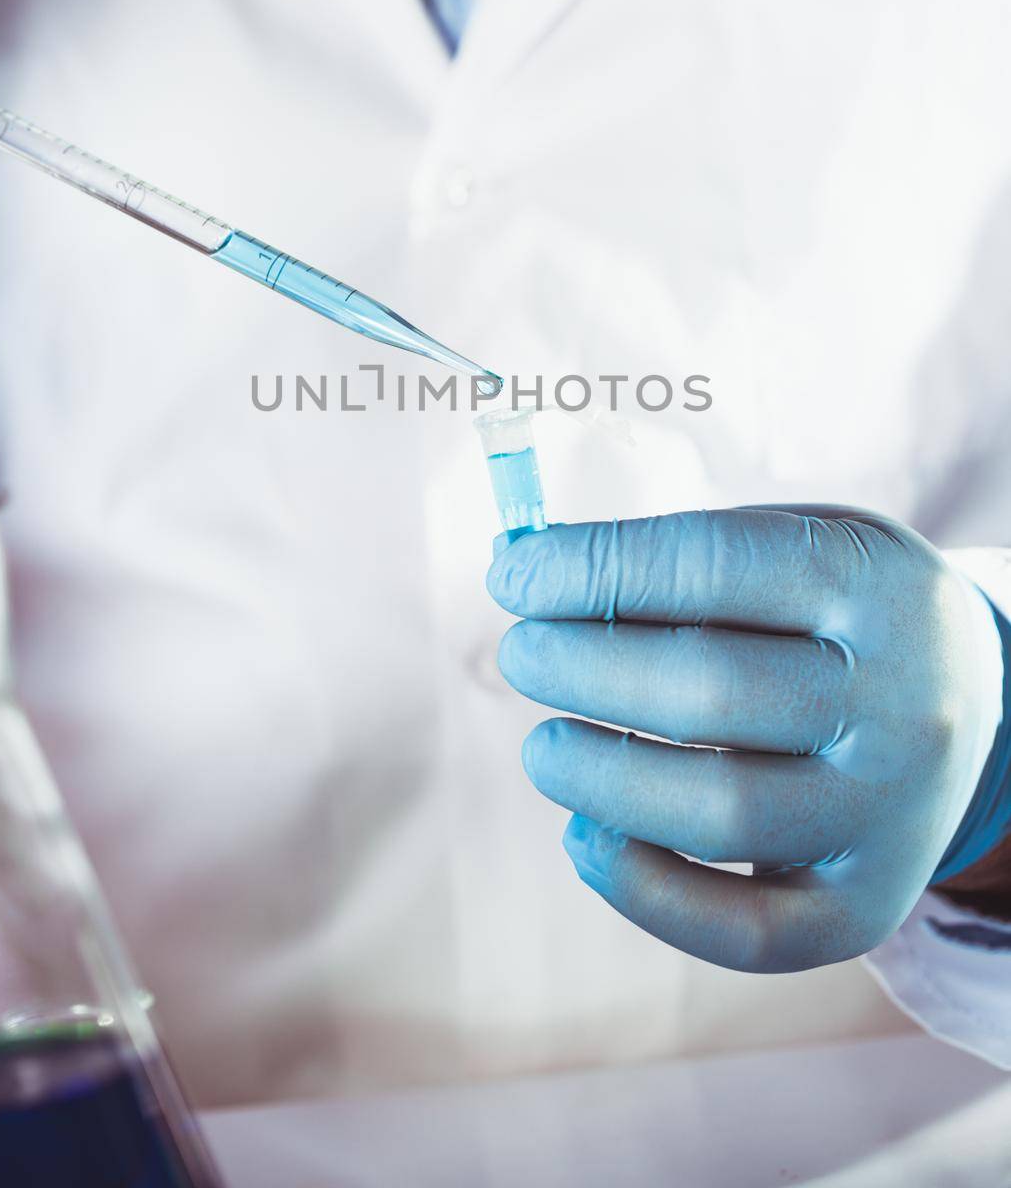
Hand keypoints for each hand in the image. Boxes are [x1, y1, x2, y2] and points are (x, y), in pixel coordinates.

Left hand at [487, 507, 1005, 971]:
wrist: (971, 698)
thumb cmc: (832, 609)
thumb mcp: (789, 545)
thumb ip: (671, 554)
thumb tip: (523, 571)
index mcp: (875, 582)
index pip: (712, 566)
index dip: (593, 568)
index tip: (512, 572)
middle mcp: (900, 700)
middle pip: (708, 691)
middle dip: (580, 668)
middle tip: (522, 655)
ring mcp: (891, 811)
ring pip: (719, 813)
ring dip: (596, 778)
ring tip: (543, 746)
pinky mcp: (868, 904)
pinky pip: (746, 931)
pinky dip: (643, 892)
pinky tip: (587, 835)